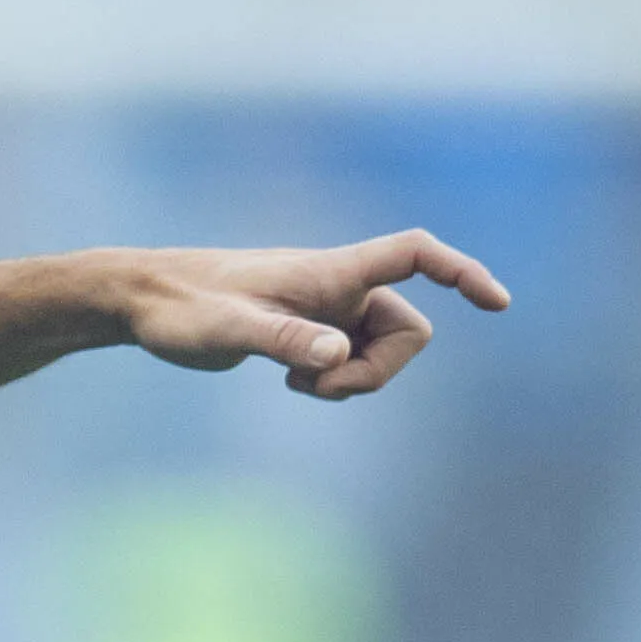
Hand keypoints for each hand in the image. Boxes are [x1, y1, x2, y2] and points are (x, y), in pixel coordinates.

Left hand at [105, 228, 506, 399]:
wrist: (143, 302)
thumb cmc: (181, 309)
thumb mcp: (228, 331)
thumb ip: (284, 341)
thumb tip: (337, 355)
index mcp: (331, 271)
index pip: (415, 255)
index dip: (461, 273)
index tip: (496, 304)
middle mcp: (338, 286)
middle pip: (408, 329)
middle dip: (380, 371)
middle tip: (320, 386)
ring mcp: (326, 311)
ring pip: (381, 352)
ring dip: (354, 382)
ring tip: (298, 385)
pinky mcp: (309, 333)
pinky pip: (352, 362)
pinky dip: (334, 382)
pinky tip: (288, 382)